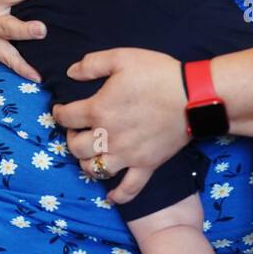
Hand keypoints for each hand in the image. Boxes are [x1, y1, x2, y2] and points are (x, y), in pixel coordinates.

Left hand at [52, 48, 186, 205]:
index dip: (59, 113)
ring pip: (94, 169)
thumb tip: (71, 72)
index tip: (61, 111)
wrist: (193, 96)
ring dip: (87, 163)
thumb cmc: (158, 74)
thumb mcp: (122, 57)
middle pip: (76, 147)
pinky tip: (110, 196)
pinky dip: (118, 195)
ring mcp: (127, 155)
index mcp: (99, 109)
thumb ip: (92, 64)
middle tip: (77, 130)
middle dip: (71, 138)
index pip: (66, 117)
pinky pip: (129, 188)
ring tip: (91, 153)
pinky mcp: (146, 165)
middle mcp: (108, 137)